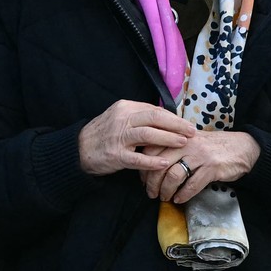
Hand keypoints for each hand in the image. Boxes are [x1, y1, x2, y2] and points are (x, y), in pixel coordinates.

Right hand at [77, 99, 195, 175]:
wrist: (79, 149)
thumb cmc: (104, 134)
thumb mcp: (119, 117)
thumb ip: (139, 116)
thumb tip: (166, 118)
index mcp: (125, 108)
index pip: (154, 110)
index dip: (173, 117)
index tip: (186, 124)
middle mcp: (122, 119)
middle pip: (154, 118)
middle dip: (176, 125)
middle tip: (192, 131)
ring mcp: (118, 137)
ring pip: (148, 135)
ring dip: (168, 139)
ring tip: (183, 143)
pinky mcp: (115, 155)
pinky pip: (137, 158)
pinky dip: (152, 161)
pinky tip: (164, 163)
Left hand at [140, 129, 260, 203]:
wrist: (242, 148)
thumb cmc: (213, 147)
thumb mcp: (191, 142)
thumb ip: (173, 148)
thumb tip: (151, 164)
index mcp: (179, 135)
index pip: (152, 150)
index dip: (145, 167)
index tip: (143, 179)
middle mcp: (187, 143)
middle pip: (160, 164)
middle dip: (152, 182)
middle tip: (151, 193)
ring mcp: (200, 155)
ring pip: (174, 175)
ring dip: (166, 190)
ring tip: (164, 198)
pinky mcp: (212, 167)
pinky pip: (192, 184)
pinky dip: (183, 195)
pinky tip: (179, 199)